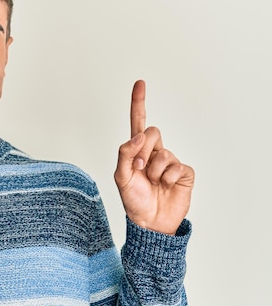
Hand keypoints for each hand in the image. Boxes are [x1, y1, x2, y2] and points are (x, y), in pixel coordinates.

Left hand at [114, 80, 194, 234]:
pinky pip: (177, 166)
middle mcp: (154, 152)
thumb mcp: (121, 177)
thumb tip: (138, 136)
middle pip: (153, 133)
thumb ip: (125, 153)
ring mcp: (170, 162)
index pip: (138, 123)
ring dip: (154, 170)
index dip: (139, 103)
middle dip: (144, 149)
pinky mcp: (184, 173)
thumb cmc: (133, 200)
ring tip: (153, 183)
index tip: (140, 83)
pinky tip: (166, 186)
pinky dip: (169, 177)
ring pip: (164, 152)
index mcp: (137, 150)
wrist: (150, 222)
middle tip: (140, 168)